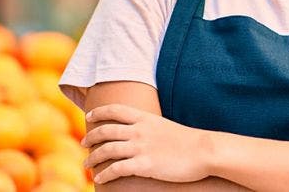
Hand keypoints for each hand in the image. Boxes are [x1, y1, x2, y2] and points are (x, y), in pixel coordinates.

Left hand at [82, 104, 212, 184]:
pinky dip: (105, 174)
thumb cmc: (188, 141)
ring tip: (86, 164)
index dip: (99, 112)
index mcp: (145, 118)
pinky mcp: (145, 165)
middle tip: (84, 143)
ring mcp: (141, 147)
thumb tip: (139, 132)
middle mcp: (139, 130)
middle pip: (105, 130)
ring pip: (106, 150)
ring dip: (92, 158)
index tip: (89, 116)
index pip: (115, 110)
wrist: (204, 151)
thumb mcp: (164, 126)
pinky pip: (117, 169)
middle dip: (90, 137)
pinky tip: (100, 179)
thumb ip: (149, 127)